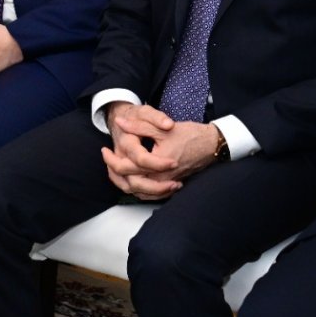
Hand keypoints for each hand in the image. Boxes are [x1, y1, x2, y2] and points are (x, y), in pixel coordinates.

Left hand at [98, 103, 220, 200]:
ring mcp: (166, 184)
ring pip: (139, 192)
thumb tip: (119, 122)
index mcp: (156, 166)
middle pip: (130, 184)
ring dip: (124, 183)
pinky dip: (138, 188)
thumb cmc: (189, 135)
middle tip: (107, 159)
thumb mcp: (161, 128)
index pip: (127, 168)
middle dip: (114, 173)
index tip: (105, 150)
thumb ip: (138, 126)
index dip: (111, 160)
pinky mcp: (170, 184)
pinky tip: (132, 179)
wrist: (211, 145)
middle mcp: (160, 179)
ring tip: (114, 170)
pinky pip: (150, 194)